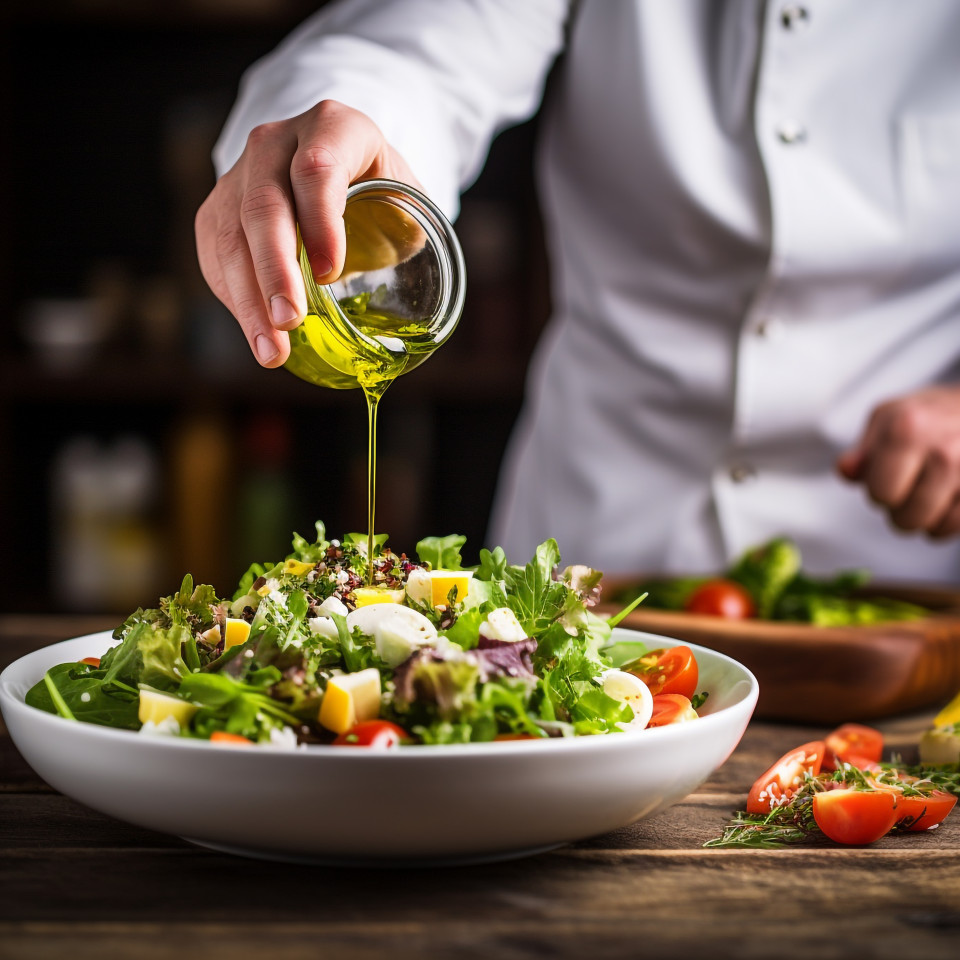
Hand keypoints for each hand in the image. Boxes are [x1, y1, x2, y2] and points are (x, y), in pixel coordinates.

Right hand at [195, 100, 419, 366]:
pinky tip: (257, 334)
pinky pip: (215, 255)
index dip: (321, 222)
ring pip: (230, 236)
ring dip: (249, 301)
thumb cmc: (379, 188)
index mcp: (334, 126)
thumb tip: (411, 306)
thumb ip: (407, 234)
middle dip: (276, 271)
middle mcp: (277, 142)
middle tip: (290, 322)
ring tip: (271, 351)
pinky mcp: (218, 207)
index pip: (318, 168)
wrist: (333, 162)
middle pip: (265, 206)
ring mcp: (241, 173)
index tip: (330, 275)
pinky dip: (235, 300)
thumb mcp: (406, 198)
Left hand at [837, 385, 959, 537]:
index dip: (879, 491)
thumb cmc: (929, 416)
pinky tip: (947, 501)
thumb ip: (864, 450)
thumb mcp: (889, 419)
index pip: (881, 494)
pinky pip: (956, 527)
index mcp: (908, 430)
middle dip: (901, 509)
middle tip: (911, 487)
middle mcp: (944, 452)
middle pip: (905, 517)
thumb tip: (846, 470)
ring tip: (929, 494)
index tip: (890, 478)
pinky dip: (947, 522)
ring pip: (933, 527)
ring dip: (925, 519)